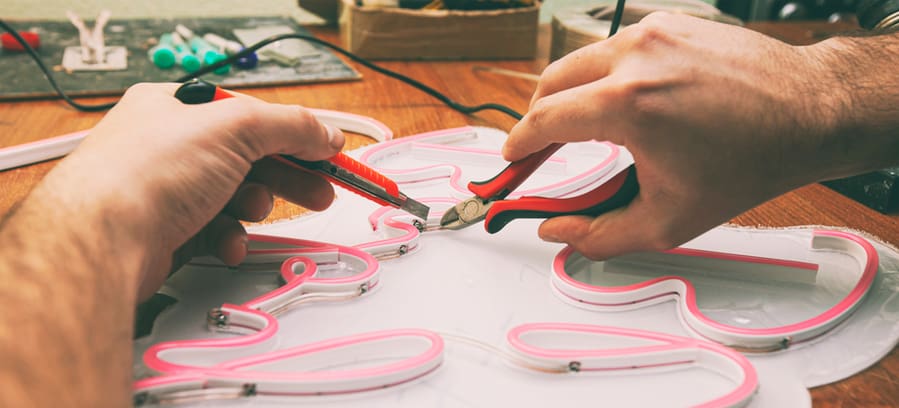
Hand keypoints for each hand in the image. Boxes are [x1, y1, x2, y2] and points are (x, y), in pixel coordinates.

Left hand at [47, 83, 344, 299]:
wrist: (102, 240)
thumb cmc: (147, 173)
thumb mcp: (235, 128)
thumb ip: (290, 126)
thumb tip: (325, 131)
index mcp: (177, 107)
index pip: (250, 116)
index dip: (293, 134)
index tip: (327, 152)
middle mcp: (168, 146)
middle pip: (248, 158)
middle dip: (288, 176)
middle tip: (322, 191)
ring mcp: (166, 191)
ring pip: (233, 198)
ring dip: (252, 206)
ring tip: (253, 210)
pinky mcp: (166, 231)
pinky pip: (214, 231)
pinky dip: (228, 237)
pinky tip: (226, 241)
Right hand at [503, 12, 846, 259]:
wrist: (809, 113)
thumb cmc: (750, 161)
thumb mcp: (668, 220)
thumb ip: (598, 235)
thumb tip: (556, 232)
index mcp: (627, 104)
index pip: (543, 121)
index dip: (519, 147)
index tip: (511, 161)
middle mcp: (634, 57)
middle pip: (550, 84)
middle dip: (537, 121)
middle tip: (537, 152)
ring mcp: (652, 32)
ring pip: (580, 63)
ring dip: (570, 97)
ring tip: (581, 131)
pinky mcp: (669, 22)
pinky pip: (615, 49)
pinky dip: (605, 77)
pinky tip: (622, 104)